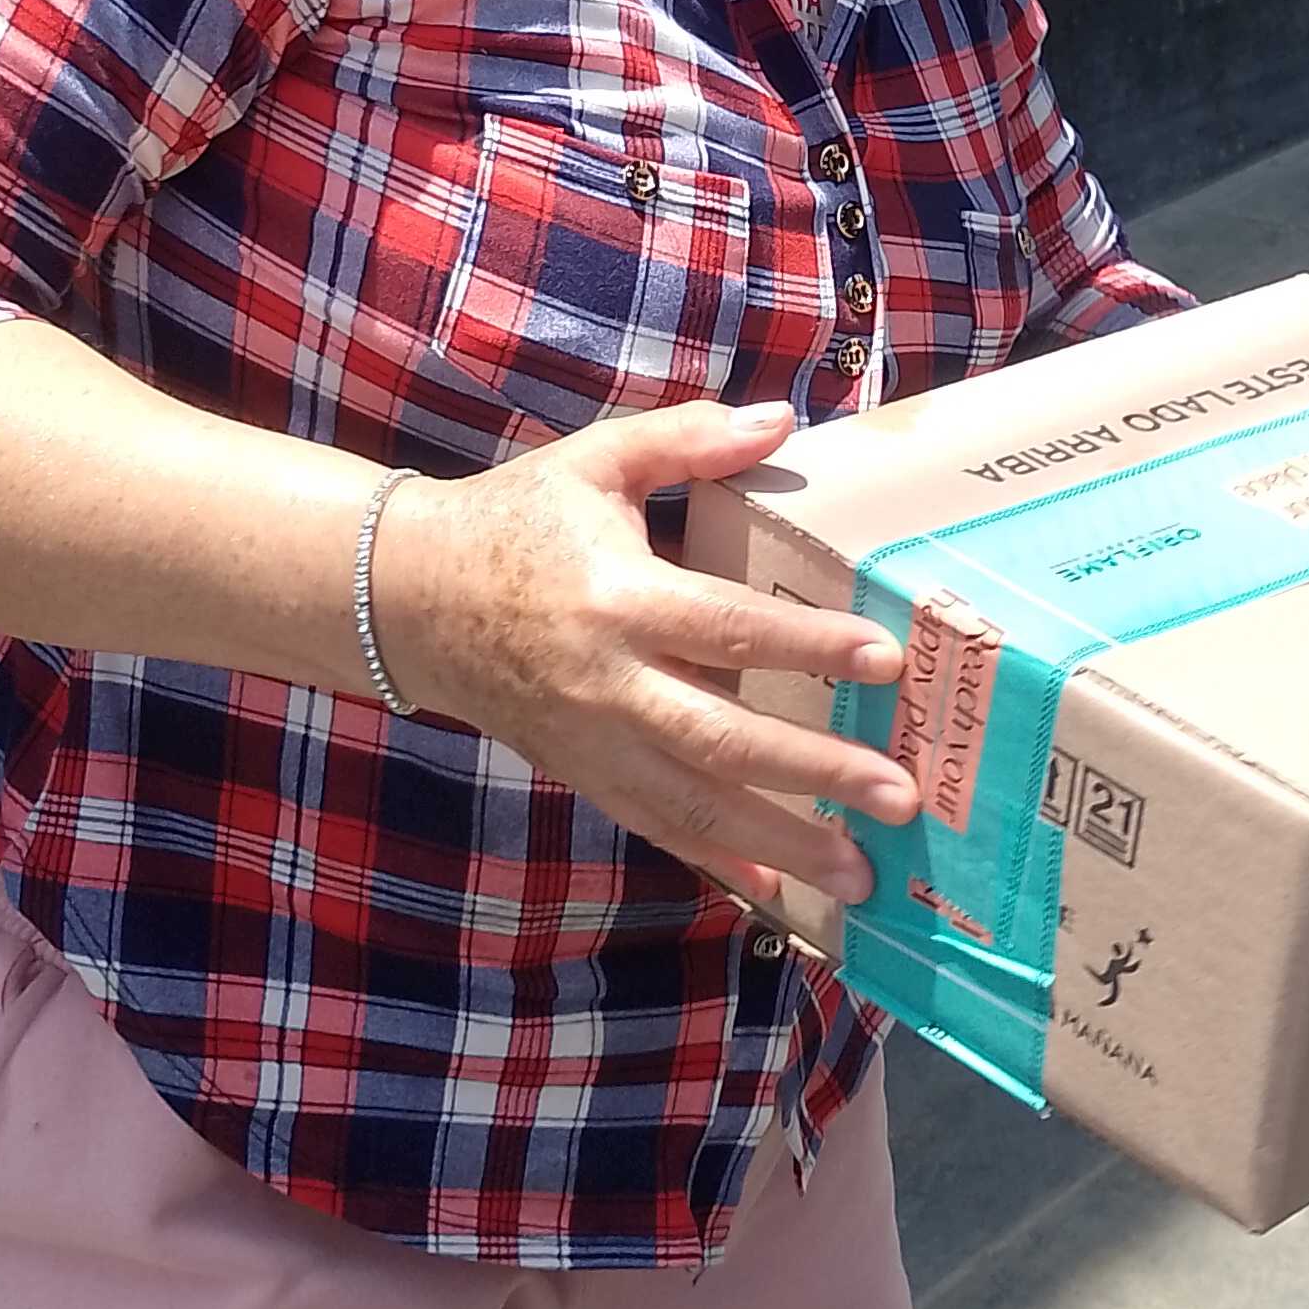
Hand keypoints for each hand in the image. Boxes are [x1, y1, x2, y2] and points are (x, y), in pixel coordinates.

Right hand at [375, 400, 918, 913]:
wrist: (408, 599)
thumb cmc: (514, 519)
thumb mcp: (596, 460)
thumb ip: (688, 437)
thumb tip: (782, 416)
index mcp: (618, 600)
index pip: (727, 628)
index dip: (809, 645)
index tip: (886, 659)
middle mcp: (608, 686)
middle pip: (723, 741)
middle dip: (817, 772)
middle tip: (900, 793)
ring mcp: (593, 743)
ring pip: (695, 808)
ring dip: (784, 843)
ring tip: (863, 872)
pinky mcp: (582, 775)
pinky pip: (657, 829)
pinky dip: (720, 863)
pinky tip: (782, 892)